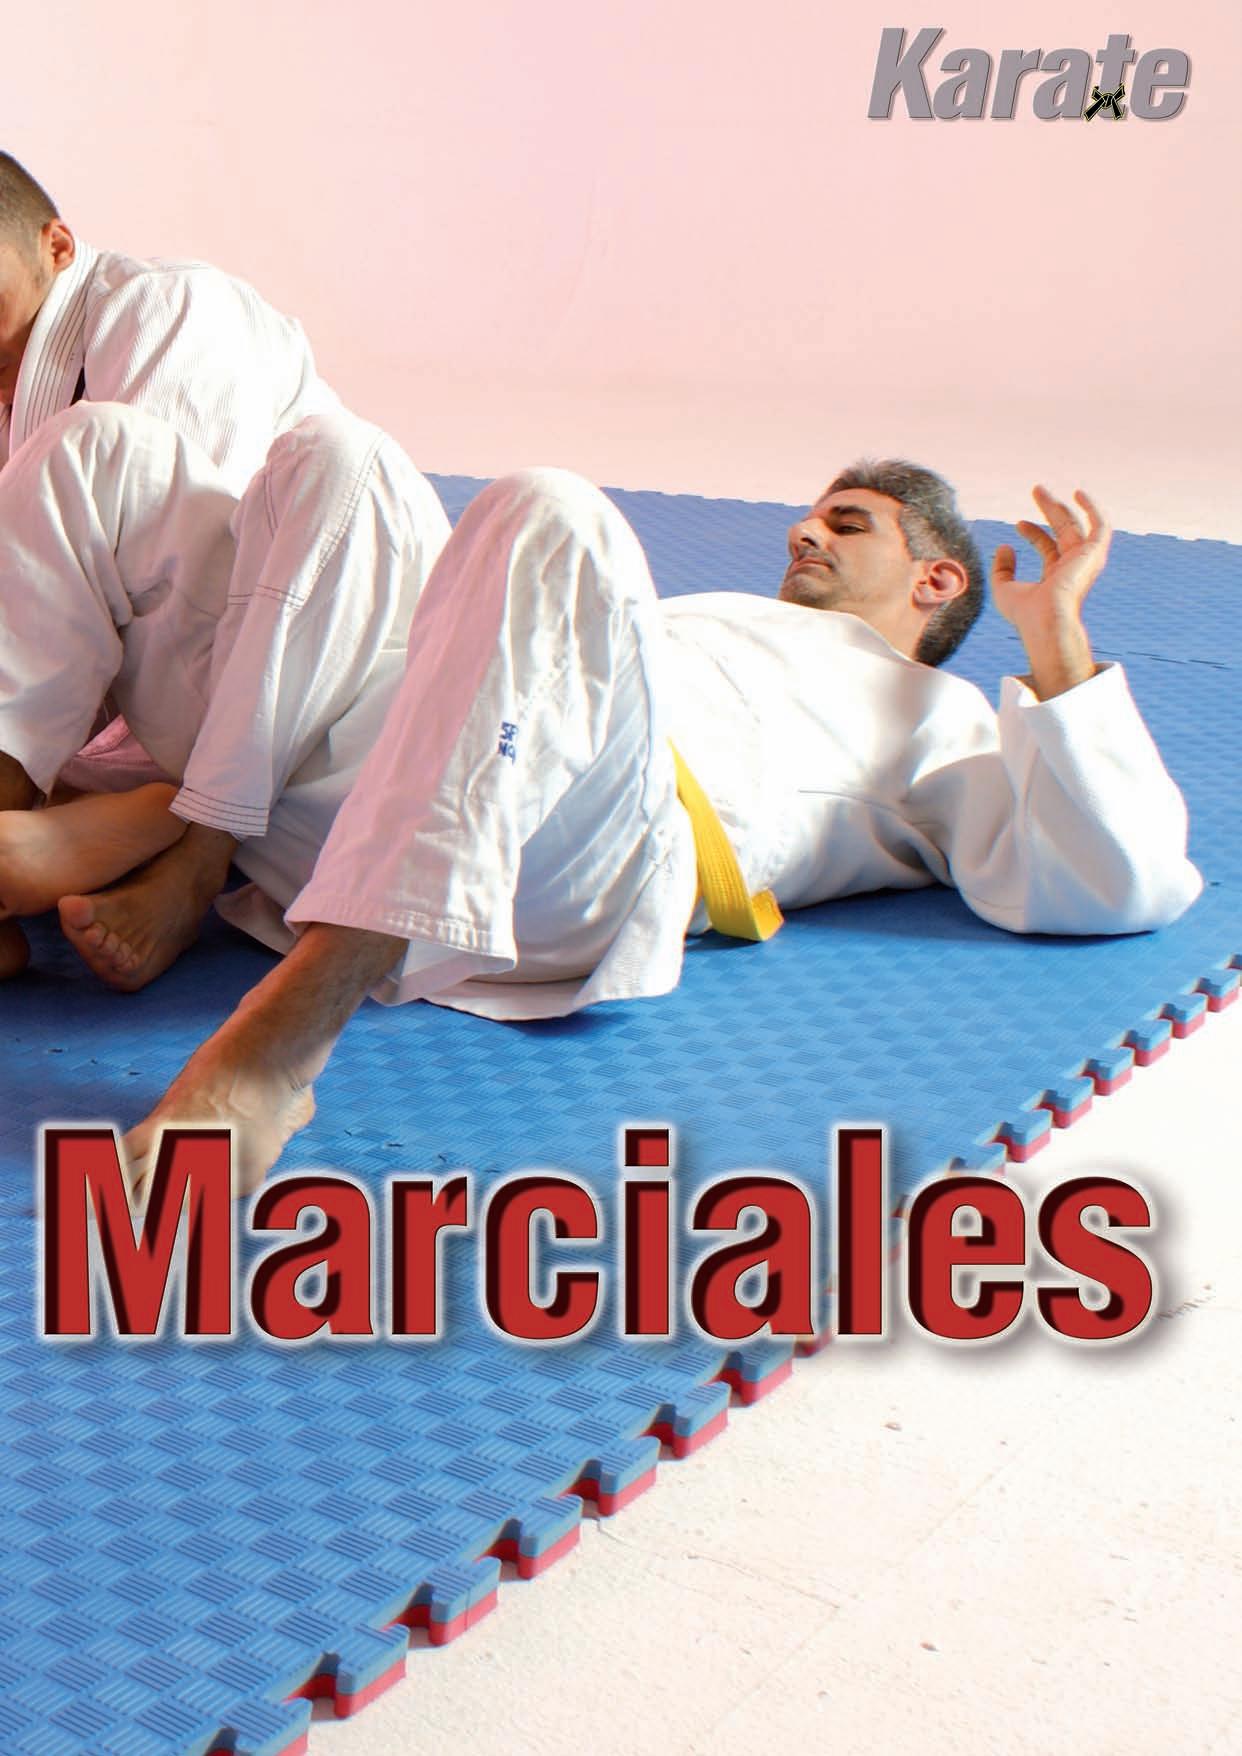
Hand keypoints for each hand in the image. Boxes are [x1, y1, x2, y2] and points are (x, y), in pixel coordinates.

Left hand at [992, 486, 1110, 699]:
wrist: (1045, 620)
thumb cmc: (1025, 613)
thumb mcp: (1004, 589)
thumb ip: (1002, 568)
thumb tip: (1004, 546)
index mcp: (1057, 576)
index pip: (1048, 547)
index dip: (1033, 532)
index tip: (1017, 523)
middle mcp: (1073, 566)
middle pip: (1063, 530)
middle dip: (1049, 509)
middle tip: (1035, 489)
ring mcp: (1085, 560)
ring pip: (1075, 524)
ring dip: (1060, 505)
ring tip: (1040, 490)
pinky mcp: (1094, 553)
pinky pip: (1101, 525)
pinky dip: (1093, 508)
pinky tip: (1078, 494)